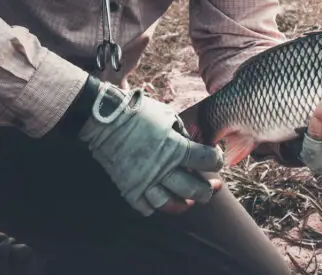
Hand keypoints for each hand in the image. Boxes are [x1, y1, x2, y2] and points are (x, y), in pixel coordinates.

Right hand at [79, 83, 224, 216]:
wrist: (105, 119)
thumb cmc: (139, 113)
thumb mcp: (169, 116)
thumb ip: (185, 134)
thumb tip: (197, 146)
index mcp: (176, 148)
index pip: (208, 161)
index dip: (216, 160)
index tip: (215, 158)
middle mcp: (163, 169)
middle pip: (195, 191)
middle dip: (208, 191)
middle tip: (212, 187)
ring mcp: (145, 181)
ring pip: (171, 205)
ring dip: (184, 204)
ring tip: (188, 200)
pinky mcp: (129, 189)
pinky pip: (147, 208)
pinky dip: (156, 206)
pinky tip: (162, 197)